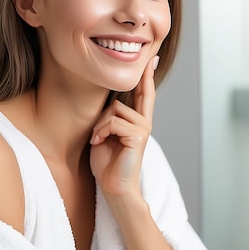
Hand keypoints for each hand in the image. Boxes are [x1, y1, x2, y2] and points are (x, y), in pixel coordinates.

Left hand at [89, 56, 157, 197]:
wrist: (114, 188)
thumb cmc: (107, 164)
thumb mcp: (105, 134)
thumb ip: (110, 118)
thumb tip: (109, 104)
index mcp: (137, 122)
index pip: (144, 95)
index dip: (147, 77)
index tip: (151, 61)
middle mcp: (144, 123)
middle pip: (140, 92)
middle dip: (142, 77)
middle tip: (147, 63)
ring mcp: (143, 128)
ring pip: (115, 109)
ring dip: (100, 124)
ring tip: (98, 139)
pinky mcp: (138, 135)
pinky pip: (113, 121)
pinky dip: (101, 131)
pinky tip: (98, 142)